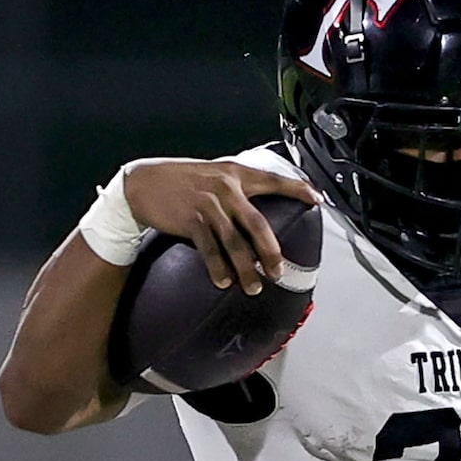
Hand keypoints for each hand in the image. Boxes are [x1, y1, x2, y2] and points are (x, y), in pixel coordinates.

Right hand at [122, 159, 318, 295]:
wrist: (143, 183)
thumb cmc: (180, 181)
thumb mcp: (213, 174)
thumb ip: (235, 188)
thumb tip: (253, 214)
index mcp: (236, 173)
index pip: (274, 180)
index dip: (297, 189)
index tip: (316, 200)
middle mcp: (227, 187)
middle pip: (257, 224)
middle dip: (270, 251)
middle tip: (278, 271)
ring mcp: (209, 204)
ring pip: (235, 242)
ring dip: (246, 268)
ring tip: (253, 287)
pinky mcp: (192, 220)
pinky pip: (210, 249)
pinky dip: (217, 267)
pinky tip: (224, 282)